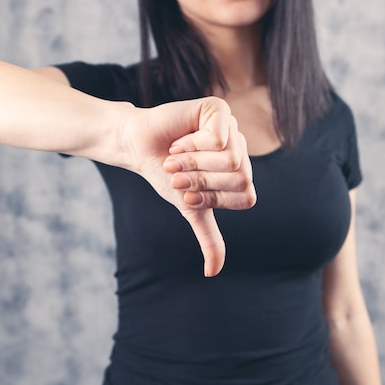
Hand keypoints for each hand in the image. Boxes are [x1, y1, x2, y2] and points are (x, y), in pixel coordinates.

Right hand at [123, 96, 256, 276]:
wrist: (138, 148)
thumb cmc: (165, 175)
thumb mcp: (190, 208)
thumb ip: (208, 236)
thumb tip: (213, 274)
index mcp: (240, 174)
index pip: (246, 196)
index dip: (213, 198)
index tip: (187, 193)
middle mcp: (241, 150)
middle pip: (239, 177)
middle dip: (201, 181)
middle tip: (176, 176)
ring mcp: (232, 129)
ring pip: (230, 158)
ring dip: (194, 164)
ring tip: (174, 158)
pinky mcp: (219, 110)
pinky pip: (217, 137)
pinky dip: (191, 144)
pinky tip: (178, 140)